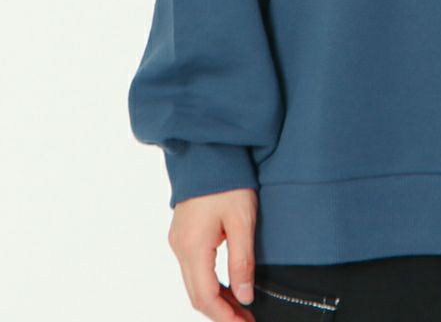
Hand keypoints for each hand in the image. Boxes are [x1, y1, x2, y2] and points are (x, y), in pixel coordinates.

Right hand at [167, 188, 258, 319]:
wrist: (209, 150)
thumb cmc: (228, 180)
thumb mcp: (242, 220)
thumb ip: (242, 260)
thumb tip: (243, 297)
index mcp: (192, 247)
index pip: (206, 297)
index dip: (225, 317)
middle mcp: (180, 248)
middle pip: (197, 295)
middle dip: (221, 313)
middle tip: (247, 321)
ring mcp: (179, 240)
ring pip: (194, 283)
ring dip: (216, 300)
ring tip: (242, 309)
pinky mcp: (183, 233)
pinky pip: (194, 269)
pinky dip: (211, 283)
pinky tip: (228, 286)